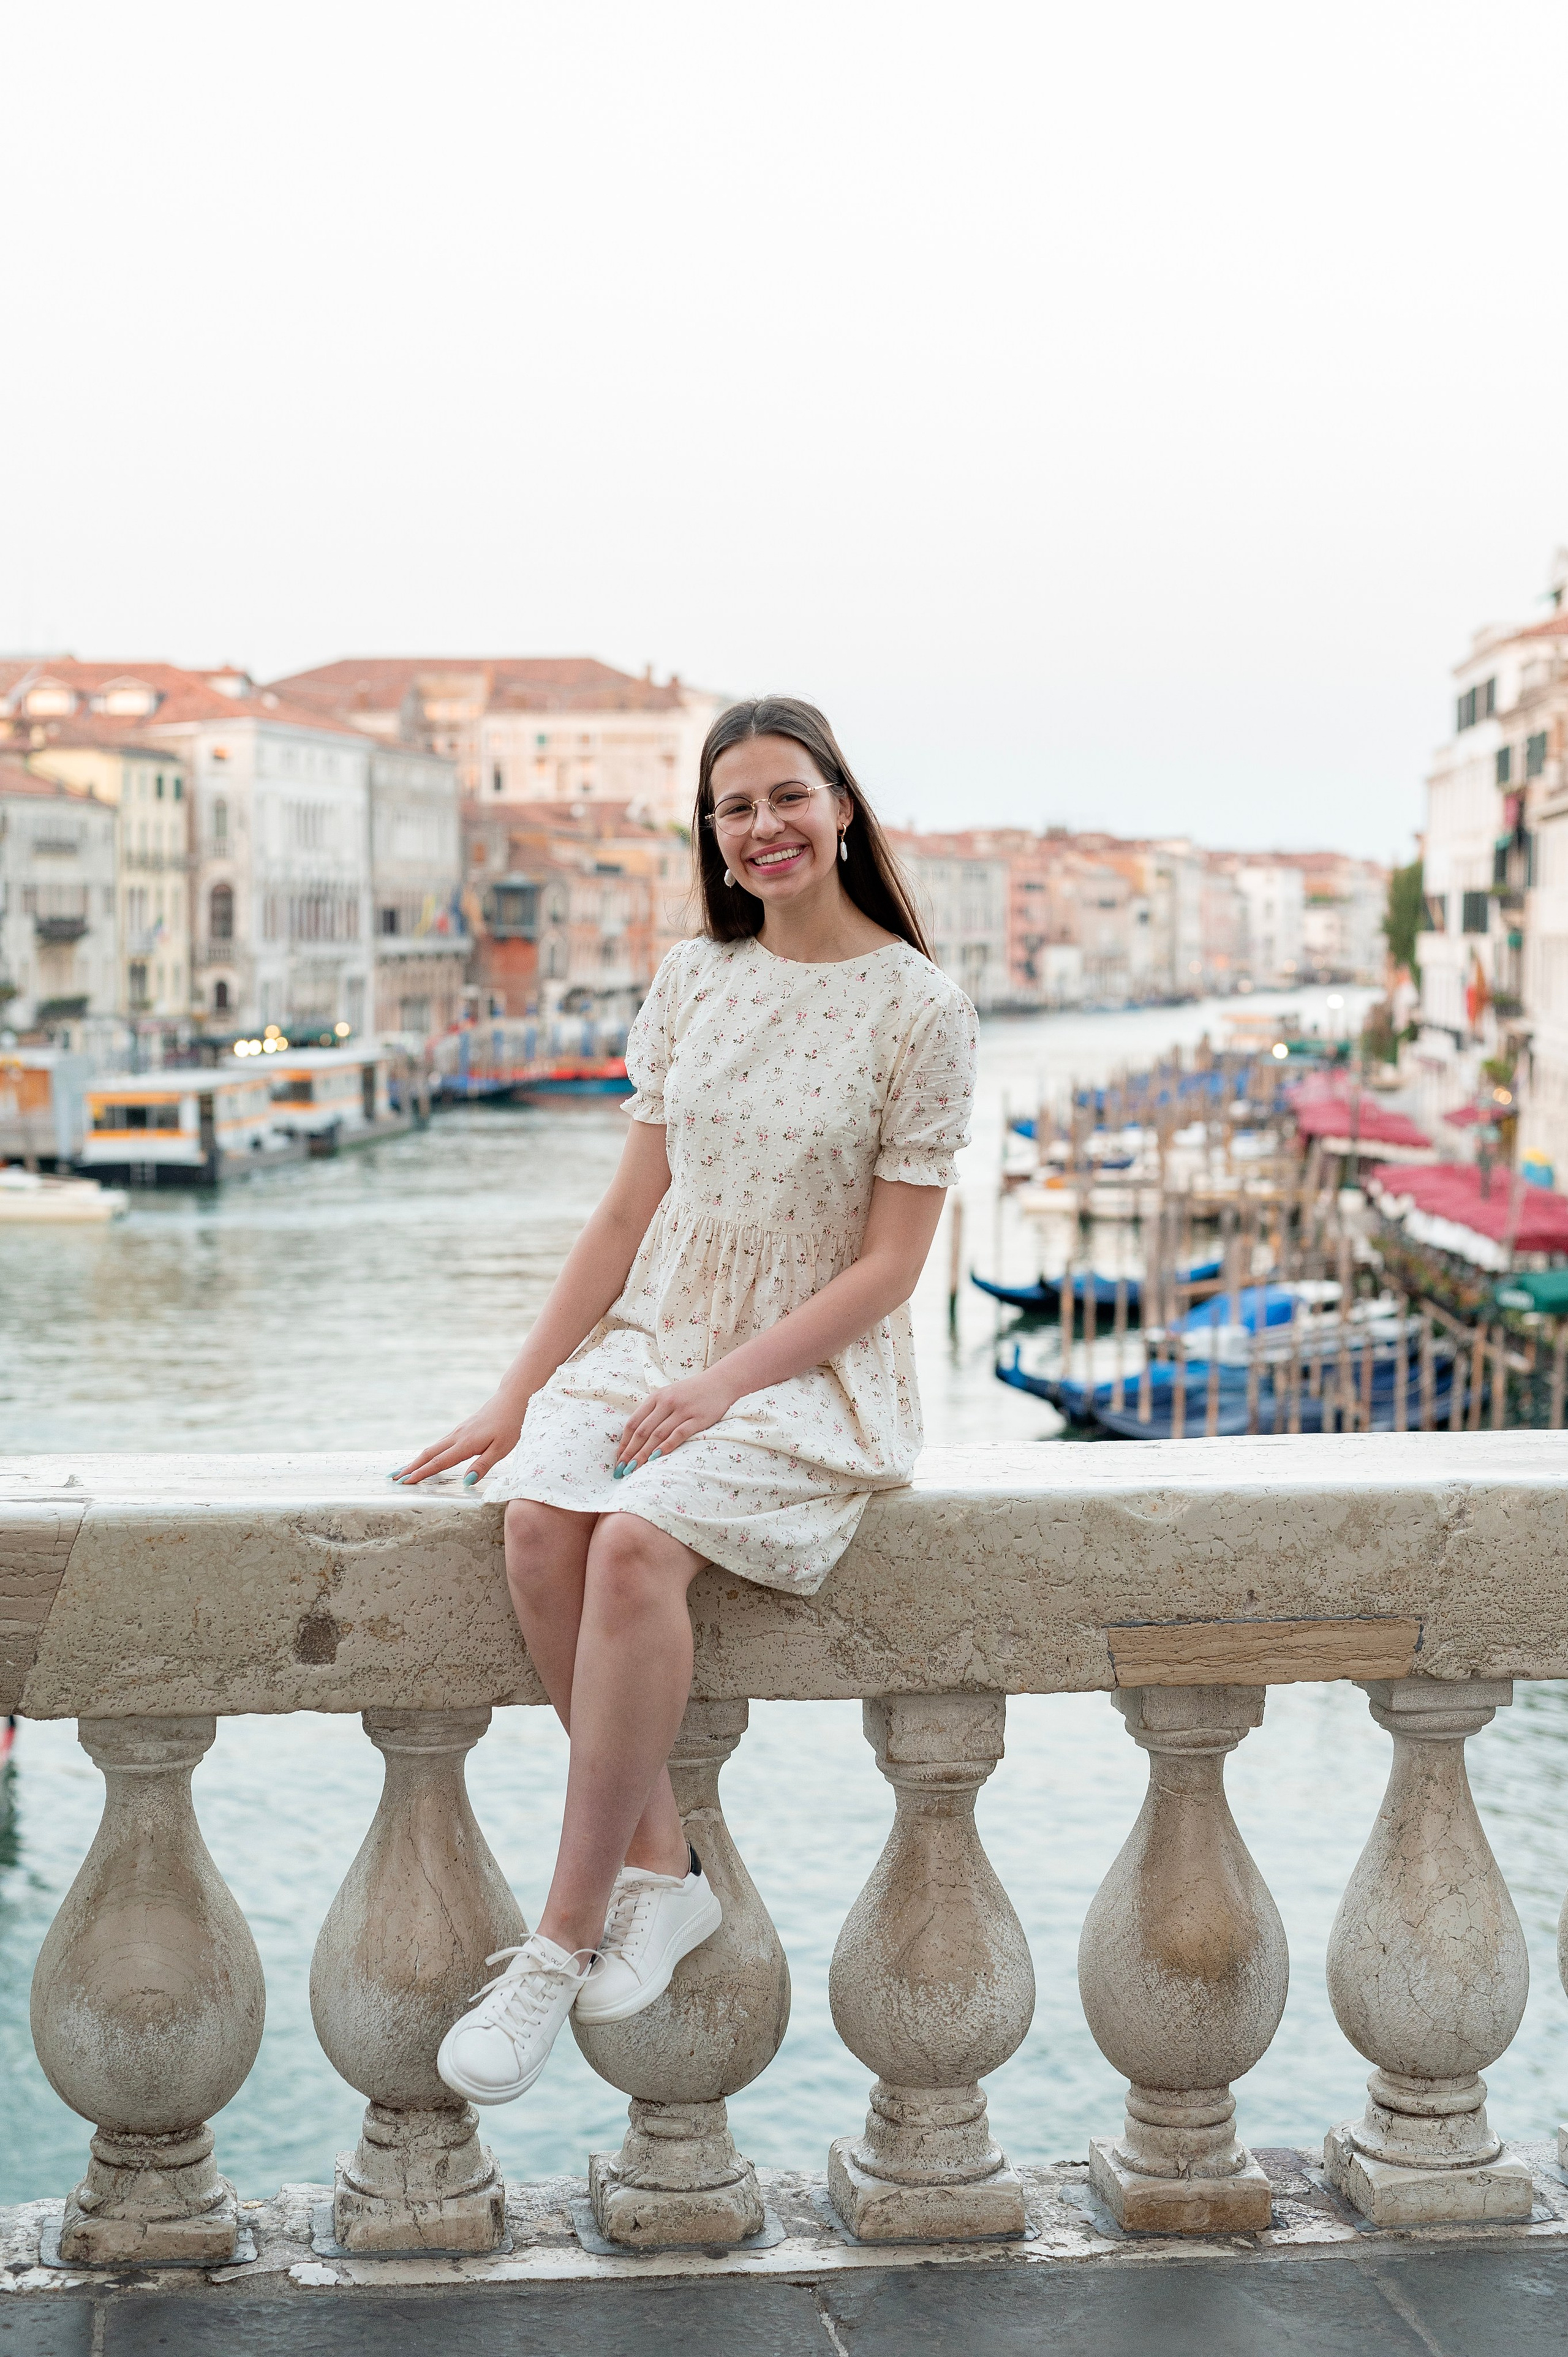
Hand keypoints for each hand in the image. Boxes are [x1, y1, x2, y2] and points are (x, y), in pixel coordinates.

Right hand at [391, 1395, 526, 1487]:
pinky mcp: (462, 1429)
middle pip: (428, 1454)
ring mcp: (459, 1431)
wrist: (514, 1398)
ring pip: (432, 1448)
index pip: (438, 1462)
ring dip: (416, 1460)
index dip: (421, 1474)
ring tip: (403, 1471)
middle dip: (410, 1467)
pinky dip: (428, 1453)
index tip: (404, 1483)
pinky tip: (426, 1458)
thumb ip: (483, 1466)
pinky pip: (440, 1443)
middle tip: (392, 1478)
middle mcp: (458, 1436)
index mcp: (466, 1444)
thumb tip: (466, 1482)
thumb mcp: (502, 1449)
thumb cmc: (511, 1424)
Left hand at [614, 1366, 739, 1475]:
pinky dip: (666, 1447)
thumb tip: (635, 1438)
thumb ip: (653, 1412)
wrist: (720, 1382)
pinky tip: (656, 1459)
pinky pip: (678, 1434)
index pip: (633, 1423)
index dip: (624, 1443)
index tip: (618, 1459)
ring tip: (634, 1469)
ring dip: (644, 1454)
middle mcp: (666, 1402)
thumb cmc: (691, 1393)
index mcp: (656, 1397)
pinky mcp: (698, 1418)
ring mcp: (682, 1410)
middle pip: (642, 1431)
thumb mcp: (668, 1396)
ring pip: (657, 1435)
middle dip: (630, 1452)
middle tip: (621, 1469)